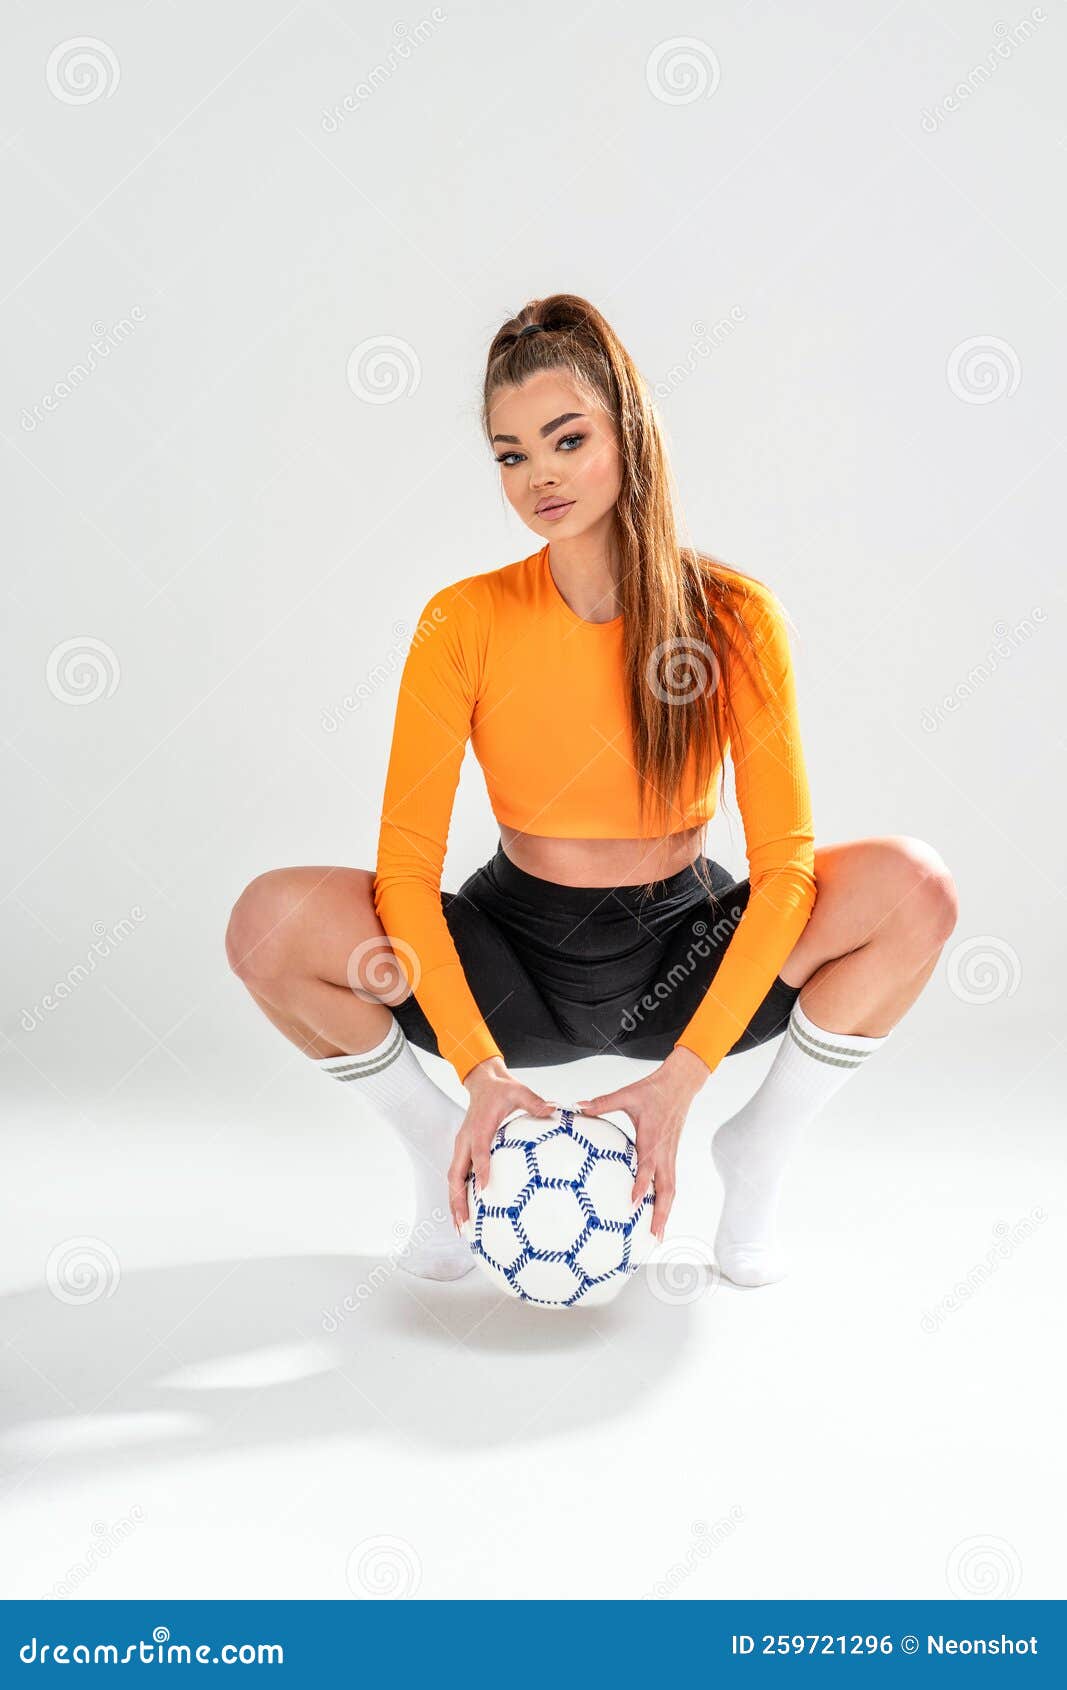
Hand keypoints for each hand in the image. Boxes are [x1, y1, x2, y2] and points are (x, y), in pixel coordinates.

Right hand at [448, 1057, 554, 1230]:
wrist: (483, 1083)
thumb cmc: (502, 1090)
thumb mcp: (519, 1091)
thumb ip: (534, 1102)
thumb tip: (553, 1109)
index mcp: (479, 1128)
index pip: (478, 1152)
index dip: (481, 1170)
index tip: (484, 1190)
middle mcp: (466, 1140)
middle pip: (456, 1174)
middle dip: (457, 1199)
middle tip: (464, 1223)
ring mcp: (462, 1147)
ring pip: (453, 1179)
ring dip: (455, 1203)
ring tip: (461, 1228)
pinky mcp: (464, 1152)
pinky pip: (458, 1177)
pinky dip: (458, 1196)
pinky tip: (466, 1214)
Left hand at [574, 1047, 710, 1241]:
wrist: (680, 1084)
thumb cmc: (654, 1090)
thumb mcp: (627, 1094)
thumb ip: (602, 1103)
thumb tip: (578, 1106)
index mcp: (652, 1139)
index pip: (648, 1167)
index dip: (641, 1186)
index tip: (633, 1204)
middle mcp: (664, 1151)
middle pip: (666, 1189)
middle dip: (661, 1214)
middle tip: (653, 1237)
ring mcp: (670, 1155)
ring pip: (671, 1189)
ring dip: (666, 1212)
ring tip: (658, 1234)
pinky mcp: (671, 1155)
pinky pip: (670, 1181)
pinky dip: (666, 1200)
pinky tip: (659, 1212)